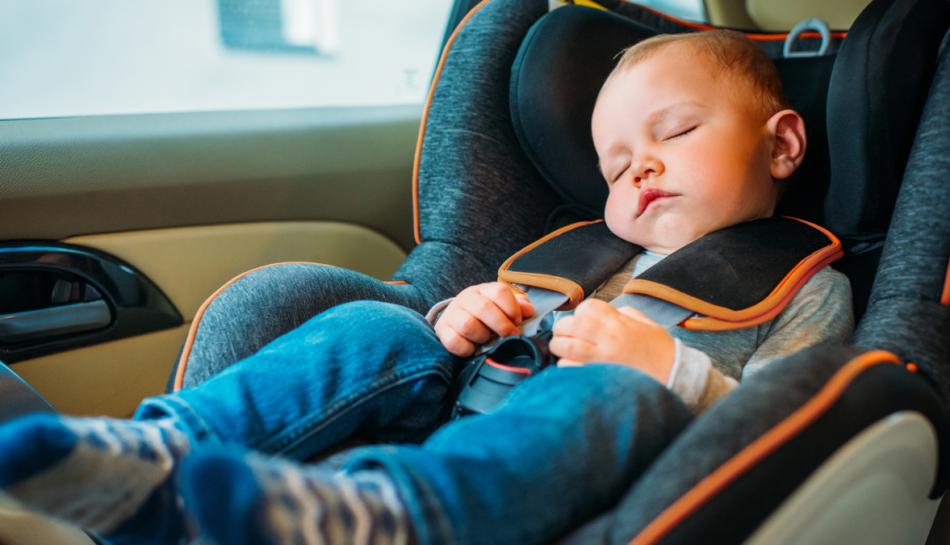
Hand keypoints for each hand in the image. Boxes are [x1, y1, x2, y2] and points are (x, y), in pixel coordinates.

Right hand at [435, 282, 534, 356]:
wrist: (455, 323)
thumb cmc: (484, 316)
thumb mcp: (501, 307)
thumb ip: (517, 307)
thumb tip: (529, 310)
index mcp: (483, 290)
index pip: (499, 292)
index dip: (512, 308)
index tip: (517, 321)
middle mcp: (465, 299)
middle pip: (484, 308)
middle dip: (502, 326)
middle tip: (510, 335)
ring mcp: (452, 314)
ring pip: (469, 325)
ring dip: (482, 336)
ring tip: (486, 339)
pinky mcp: (442, 331)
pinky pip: (455, 342)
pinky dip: (467, 348)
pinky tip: (472, 348)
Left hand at [549, 298, 675, 383]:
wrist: (676, 376)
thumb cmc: (661, 351)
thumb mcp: (645, 323)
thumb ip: (623, 314)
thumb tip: (605, 313)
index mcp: (620, 322)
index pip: (587, 307)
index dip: (579, 313)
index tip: (582, 321)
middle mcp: (609, 338)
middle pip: (571, 324)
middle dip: (562, 328)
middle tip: (564, 335)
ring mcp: (602, 358)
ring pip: (566, 345)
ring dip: (559, 346)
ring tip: (563, 349)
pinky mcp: (599, 377)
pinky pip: (570, 368)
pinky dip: (565, 365)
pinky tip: (572, 366)